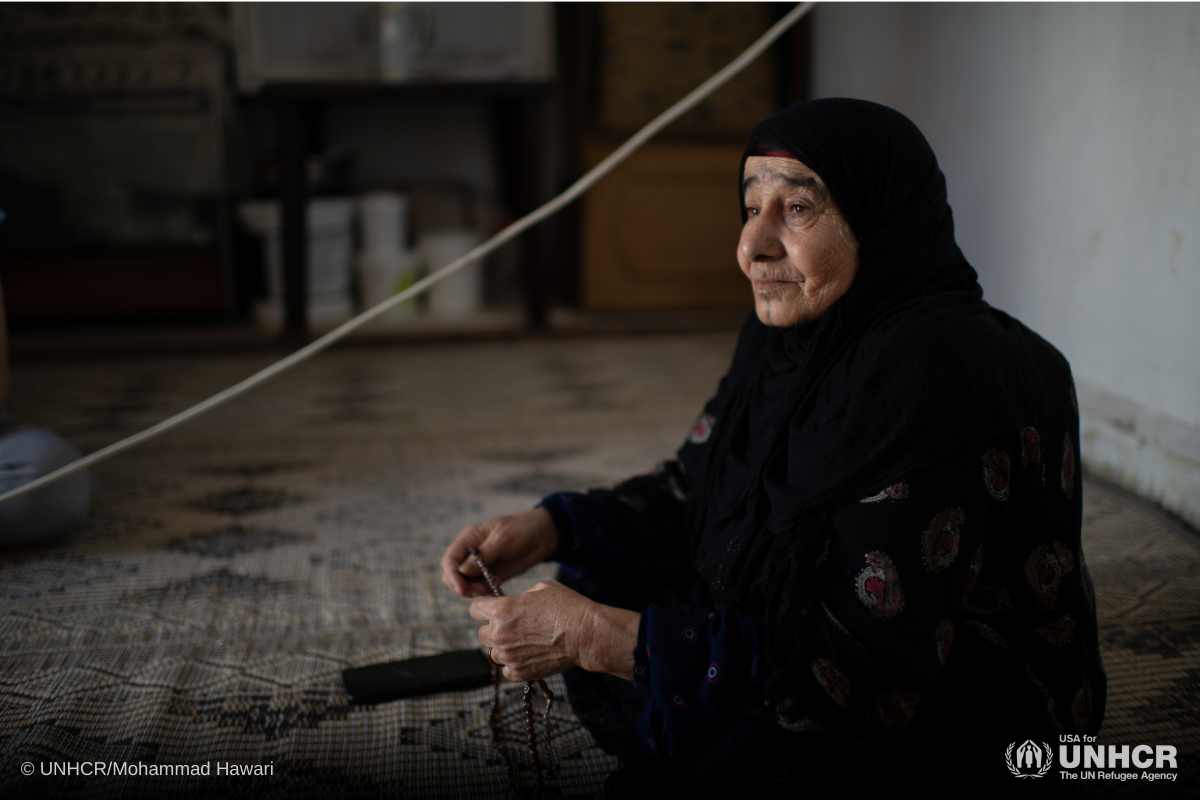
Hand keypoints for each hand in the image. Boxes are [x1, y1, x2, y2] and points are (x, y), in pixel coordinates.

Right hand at [441, 508, 558, 596]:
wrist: (543, 535)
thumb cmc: (522, 529)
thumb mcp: (502, 539)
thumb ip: (483, 555)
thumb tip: (462, 571)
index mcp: (469, 538)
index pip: (450, 559)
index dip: (452, 575)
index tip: (462, 589)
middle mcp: (470, 553)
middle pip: (452, 575)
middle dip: (462, 586)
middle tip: (482, 590)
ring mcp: (480, 565)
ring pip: (465, 584)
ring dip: (475, 590)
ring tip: (493, 587)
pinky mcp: (491, 575)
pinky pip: (480, 588)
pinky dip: (485, 592)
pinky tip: (497, 589)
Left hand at [471, 580, 640, 681]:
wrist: (585, 634)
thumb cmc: (567, 607)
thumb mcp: (541, 588)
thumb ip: (520, 597)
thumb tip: (516, 604)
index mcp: (500, 610)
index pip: (474, 609)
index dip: (483, 607)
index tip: (491, 609)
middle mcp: (499, 634)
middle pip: (481, 633)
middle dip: (494, 629)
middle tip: (513, 627)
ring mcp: (508, 656)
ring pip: (493, 653)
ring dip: (503, 648)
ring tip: (524, 642)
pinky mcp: (519, 672)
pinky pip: (505, 670)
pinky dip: (513, 664)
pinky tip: (527, 655)